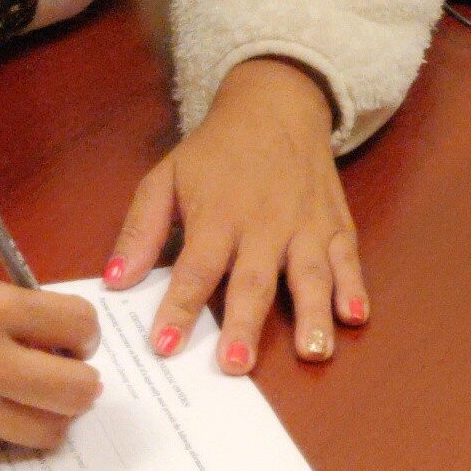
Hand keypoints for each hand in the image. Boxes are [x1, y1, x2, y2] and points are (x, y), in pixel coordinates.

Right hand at [0, 275, 101, 458]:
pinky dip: (0, 428)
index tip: (73, 341)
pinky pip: (3, 444)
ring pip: (51, 431)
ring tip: (26, 398)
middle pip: (80, 391)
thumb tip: (67, 348)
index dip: (84, 335)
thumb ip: (18, 318)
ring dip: (49, 415)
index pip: (79, 326)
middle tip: (63, 376)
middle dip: (81, 384)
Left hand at [106, 59, 363, 372]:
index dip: (179, 307)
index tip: (165, 346)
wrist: (276, 106)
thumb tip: (114, 283)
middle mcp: (264, 224)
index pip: (196, 268)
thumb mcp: (165, 178)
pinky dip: (355, 286)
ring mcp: (305, 225)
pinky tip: (355, 315)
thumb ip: (140, 231)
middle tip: (236, 364)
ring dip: (313, 315)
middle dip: (245, 324)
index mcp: (217, 215)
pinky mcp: (337, 224)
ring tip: (313, 352)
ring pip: (310, 274)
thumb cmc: (215, 151)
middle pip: (254, 280)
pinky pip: (349, 258)